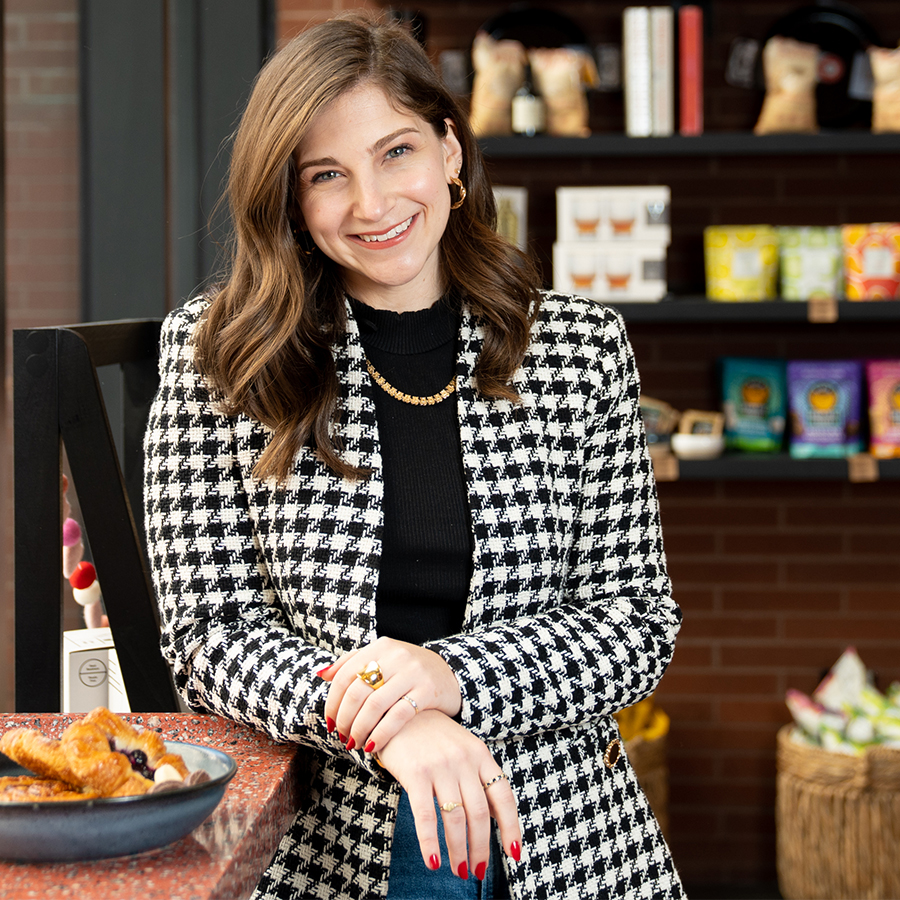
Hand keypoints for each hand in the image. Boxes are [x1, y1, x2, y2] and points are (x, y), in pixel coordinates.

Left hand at [319, 637, 461, 753]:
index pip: (345, 675)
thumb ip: (353, 663)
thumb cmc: (408, 670)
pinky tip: (373, 746)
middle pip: (357, 692)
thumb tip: (322, 674)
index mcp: (380, 647)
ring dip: (359, 729)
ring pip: (375, 705)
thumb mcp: (383, 658)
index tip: (330, 722)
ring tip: (354, 743)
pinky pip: (398, 716)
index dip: (332, 702)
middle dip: (344, 719)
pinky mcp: (427, 691)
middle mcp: (396, 656)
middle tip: (341, 736)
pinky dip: (381, 734)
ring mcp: (413, 672)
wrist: (450, 673)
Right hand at [378, 710, 521, 879]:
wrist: (398, 709)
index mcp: (480, 754)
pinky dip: (430, 842)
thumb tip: (492, 816)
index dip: (511, 827)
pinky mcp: (416, 773)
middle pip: (480, 813)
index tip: (514, 852)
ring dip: (458, 850)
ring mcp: (441, 766)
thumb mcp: (461, 748)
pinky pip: (425, 815)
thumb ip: (476, 776)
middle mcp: (464, 760)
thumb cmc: (431, 735)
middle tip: (477, 871)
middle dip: (481, 848)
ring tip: (458, 870)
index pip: (503, 796)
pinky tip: (432, 861)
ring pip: (456, 818)